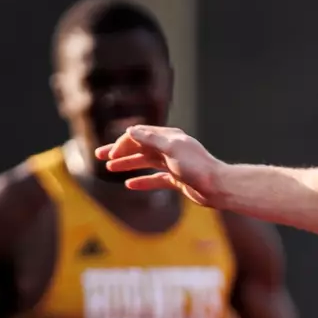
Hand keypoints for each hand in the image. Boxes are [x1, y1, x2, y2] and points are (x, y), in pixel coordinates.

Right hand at [96, 125, 223, 205]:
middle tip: (100, 156)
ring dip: (128, 164)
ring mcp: (174, 165)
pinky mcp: (177, 180)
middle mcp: (170, 149)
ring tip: (110, 169)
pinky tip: (129, 184)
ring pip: (145, 163)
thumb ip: (150, 139)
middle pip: (140, 148)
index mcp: (169, 138)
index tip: (109, 153)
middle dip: (120, 151)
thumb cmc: (197, 166)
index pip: (140, 135)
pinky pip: (155, 179)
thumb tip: (131, 130)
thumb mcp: (171, 149)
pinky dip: (142, 181)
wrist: (218, 187)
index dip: (123, 142)